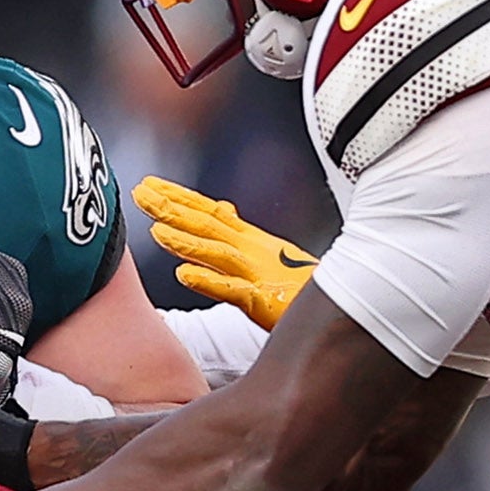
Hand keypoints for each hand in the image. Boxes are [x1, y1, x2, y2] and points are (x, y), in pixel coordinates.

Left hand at [135, 175, 317, 330]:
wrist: (350, 306)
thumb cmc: (304, 285)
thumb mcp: (269, 253)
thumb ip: (240, 234)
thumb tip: (222, 209)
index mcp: (250, 240)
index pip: (209, 213)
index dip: (179, 198)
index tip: (149, 184)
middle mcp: (251, 251)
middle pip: (206, 225)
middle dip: (171, 208)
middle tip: (139, 192)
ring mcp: (258, 274)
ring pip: (215, 252)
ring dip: (184, 240)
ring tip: (155, 230)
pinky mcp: (265, 301)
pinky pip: (232, 290)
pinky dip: (208, 281)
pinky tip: (183, 275)